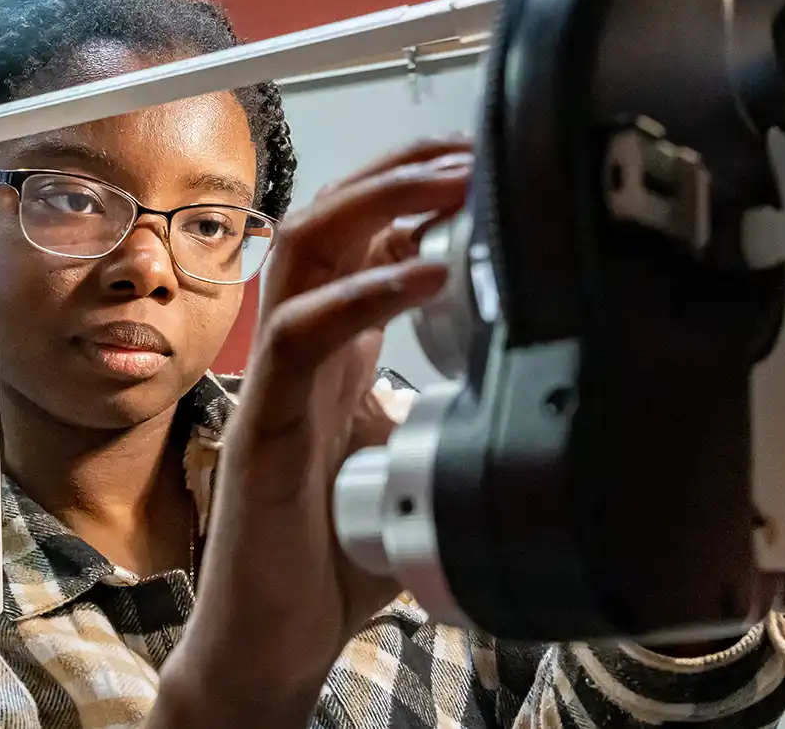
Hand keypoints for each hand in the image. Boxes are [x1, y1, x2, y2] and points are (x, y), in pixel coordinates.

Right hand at [157, 139, 470, 724]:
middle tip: (473, 146)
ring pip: (307, 248)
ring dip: (379, 201)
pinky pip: (300, 333)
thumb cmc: (338, 555)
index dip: (419, 183)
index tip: (486, 158)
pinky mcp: (264, 423)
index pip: (366, 233)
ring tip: (450, 180)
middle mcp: (305, 348)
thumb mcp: (416, 459)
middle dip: (402, 167)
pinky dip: (362, 292)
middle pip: (334, 215)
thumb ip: (449, 410)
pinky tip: (424, 273)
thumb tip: (520, 384)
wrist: (275, 638)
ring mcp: (279, 379)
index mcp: (340, 350)